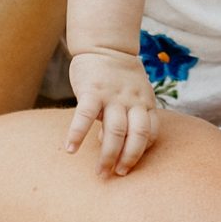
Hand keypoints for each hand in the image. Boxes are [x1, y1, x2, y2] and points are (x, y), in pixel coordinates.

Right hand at [66, 49, 159, 175]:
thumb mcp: (135, 94)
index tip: (128, 163)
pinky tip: (70, 149)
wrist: (105, 46)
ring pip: (115, 131)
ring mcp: (113, 96)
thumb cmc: (120, 76)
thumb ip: (128, 116)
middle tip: (116, 175)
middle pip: (136, 135)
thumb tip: (107, 143)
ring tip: (100, 172)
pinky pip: (85, 115)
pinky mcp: (92, 90)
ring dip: (108, 155)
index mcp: (145, 103)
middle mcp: (133, 101)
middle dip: (128, 159)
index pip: (150, 133)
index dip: (141, 151)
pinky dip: (78, 134)